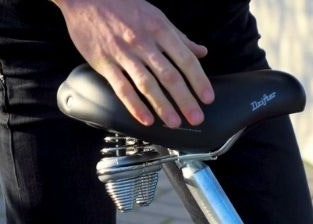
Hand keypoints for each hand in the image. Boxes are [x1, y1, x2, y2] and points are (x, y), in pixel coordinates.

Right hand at [52, 0, 214, 127]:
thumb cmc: (124, 7)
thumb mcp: (156, 16)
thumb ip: (179, 37)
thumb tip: (201, 52)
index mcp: (160, 29)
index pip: (185, 59)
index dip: (199, 80)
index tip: (208, 98)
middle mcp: (143, 42)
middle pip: (169, 76)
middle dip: (185, 100)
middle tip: (196, 118)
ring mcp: (123, 53)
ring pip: (147, 84)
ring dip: (163, 106)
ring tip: (174, 122)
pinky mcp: (105, 63)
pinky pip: (122, 88)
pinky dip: (134, 106)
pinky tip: (146, 119)